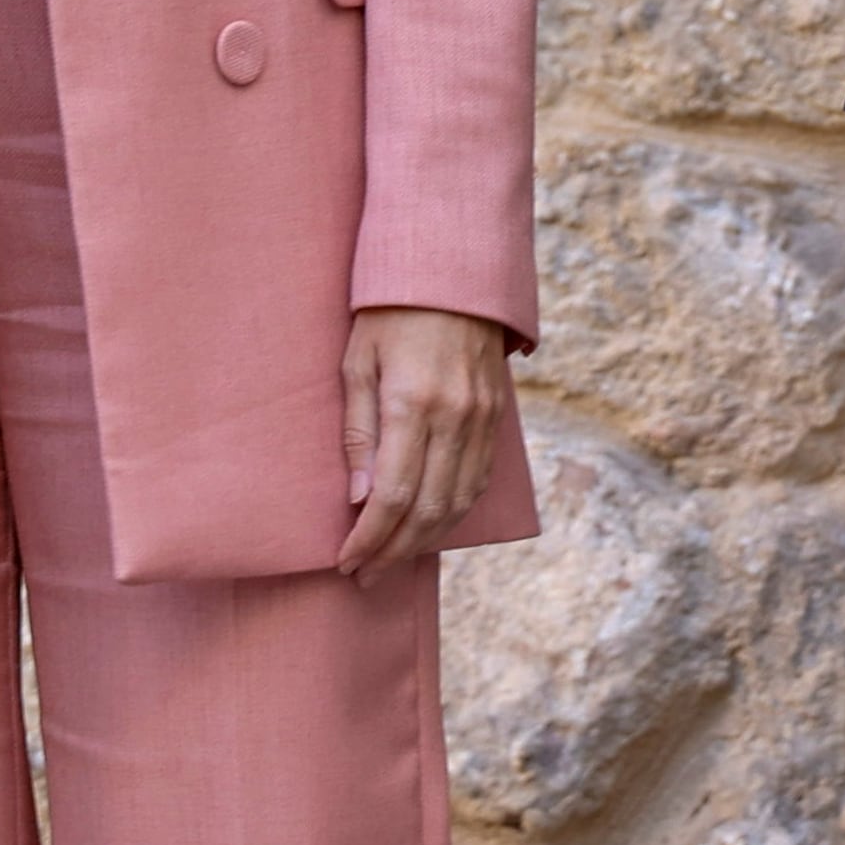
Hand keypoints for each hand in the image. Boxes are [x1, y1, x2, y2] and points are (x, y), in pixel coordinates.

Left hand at [338, 304, 516, 579]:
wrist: (452, 269)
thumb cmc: (389, 311)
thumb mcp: (357, 361)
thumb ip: (358, 431)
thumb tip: (358, 497)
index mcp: (413, 401)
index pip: (394, 494)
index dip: (370, 537)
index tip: (347, 562)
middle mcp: (455, 416)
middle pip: (429, 508)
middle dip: (394, 550)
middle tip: (366, 575)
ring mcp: (482, 418)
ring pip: (458, 501)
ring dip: (425, 540)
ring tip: (392, 559)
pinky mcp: (497, 417)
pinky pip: (478, 480)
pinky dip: (454, 512)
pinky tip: (431, 525)